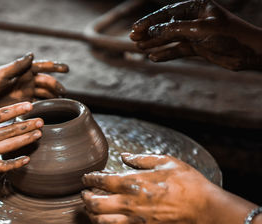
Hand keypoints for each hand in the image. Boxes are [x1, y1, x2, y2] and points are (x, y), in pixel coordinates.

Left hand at [0, 53, 68, 110]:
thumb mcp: (3, 74)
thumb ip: (17, 65)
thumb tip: (32, 55)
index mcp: (25, 71)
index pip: (43, 67)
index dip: (56, 67)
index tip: (67, 69)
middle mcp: (29, 81)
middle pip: (47, 82)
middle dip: (56, 86)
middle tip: (63, 92)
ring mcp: (28, 93)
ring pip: (46, 94)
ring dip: (54, 97)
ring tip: (62, 102)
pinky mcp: (26, 104)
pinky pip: (40, 104)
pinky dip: (47, 107)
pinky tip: (53, 111)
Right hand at [0, 82, 42, 171]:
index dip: (16, 110)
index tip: (30, 106)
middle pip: (8, 131)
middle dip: (26, 126)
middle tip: (41, 121)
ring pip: (9, 147)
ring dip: (25, 140)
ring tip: (38, 134)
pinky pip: (2, 167)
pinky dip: (15, 164)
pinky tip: (27, 158)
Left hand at [81, 152, 213, 223]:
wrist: (204, 210)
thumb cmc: (187, 184)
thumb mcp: (166, 162)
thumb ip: (141, 159)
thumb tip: (125, 156)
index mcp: (133, 183)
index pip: (101, 181)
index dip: (89, 178)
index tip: (86, 177)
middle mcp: (129, 204)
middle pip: (95, 203)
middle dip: (85, 198)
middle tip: (84, 194)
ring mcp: (134, 221)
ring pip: (101, 222)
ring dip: (92, 216)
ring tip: (90, 210)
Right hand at [129, 0, 261, 70]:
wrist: (248, 52)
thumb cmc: (229, 35)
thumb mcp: (198, 30)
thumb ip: (173, 29)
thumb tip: (151, 31)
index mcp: (196, 7)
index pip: (166, 13)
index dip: (149, 22)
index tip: (135, 29)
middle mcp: (193, 19)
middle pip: (166, 25)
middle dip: (149, 33)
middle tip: (133, 40)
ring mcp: (194, 33)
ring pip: (170, 38)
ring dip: (155, 43)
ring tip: (140, 49)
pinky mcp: (197, 47)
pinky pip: (177, 50)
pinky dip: (166, 54)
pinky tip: (154, 57)